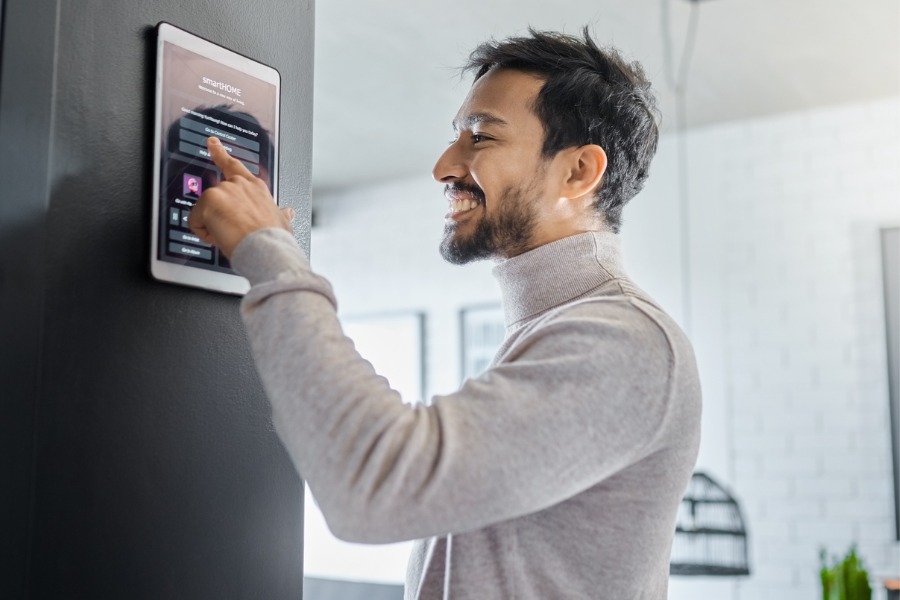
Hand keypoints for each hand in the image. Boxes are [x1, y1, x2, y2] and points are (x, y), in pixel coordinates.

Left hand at [188, 137, 294, 256]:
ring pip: (205, 211)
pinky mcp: (208, 200)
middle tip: (232, 230)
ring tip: (232, 236)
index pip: (234, 166)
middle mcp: (238, 184)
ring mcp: (222, 190)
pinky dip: (204, 233)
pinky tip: (221, 236)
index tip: (212, 142)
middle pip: (214, 196)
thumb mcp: (282, 221)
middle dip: (216, 213)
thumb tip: (289, 212)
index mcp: (256, 187)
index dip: (220, 152)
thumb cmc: (274, 238)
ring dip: (213, 226)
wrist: (266, 248)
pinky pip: (195, 221)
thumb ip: (281, 213)